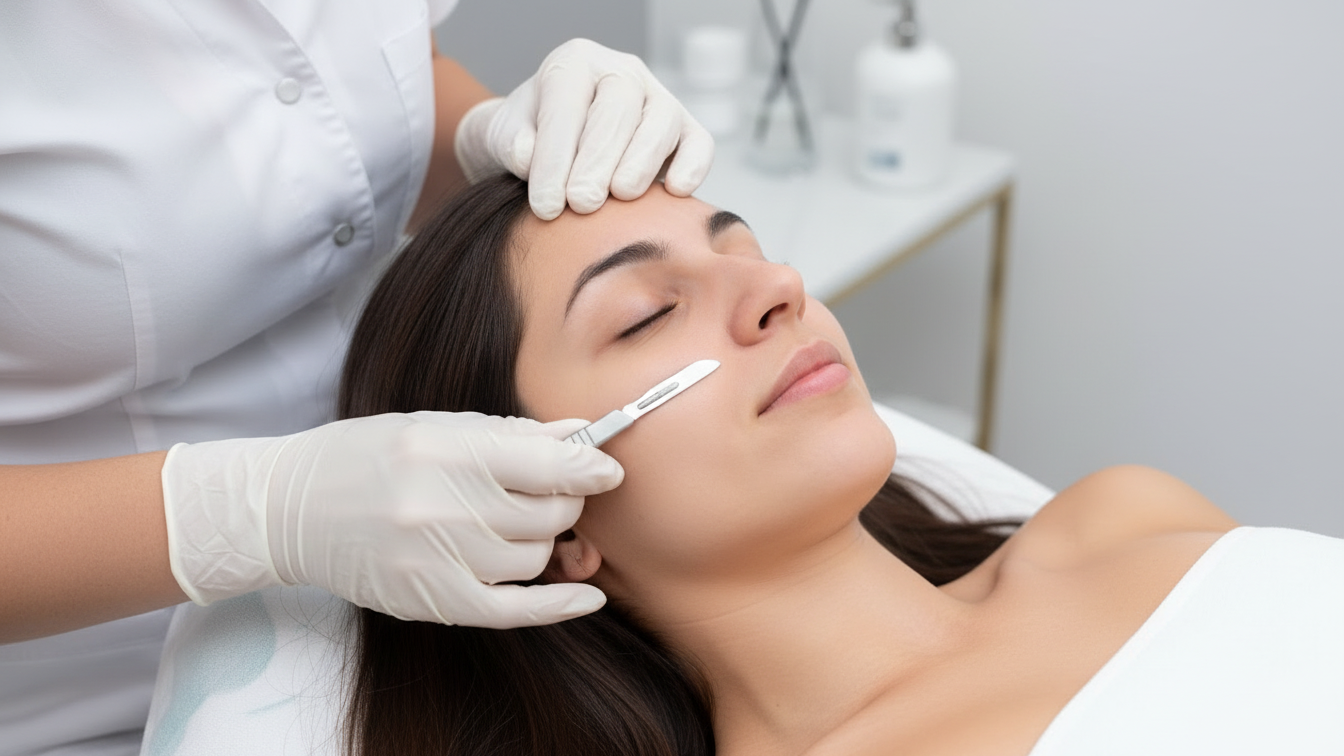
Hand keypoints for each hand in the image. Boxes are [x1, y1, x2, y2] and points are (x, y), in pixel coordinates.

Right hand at [161, 412, 622, 627]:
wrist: (290, 509)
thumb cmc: (367, 457)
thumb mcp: (435, 428)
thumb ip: (513, 434)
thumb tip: (583, 434)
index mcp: (447, 450)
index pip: (548, 463)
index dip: (589, 468)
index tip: (607, 470)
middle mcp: (444, 505)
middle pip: (549, 512)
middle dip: (562, 503)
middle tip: (548, 495)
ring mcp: (438, 557)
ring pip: (535, 557)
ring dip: (541, 541)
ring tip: (516, 525)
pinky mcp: (432, 600)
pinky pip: (515, 610)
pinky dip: (558, 605)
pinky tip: (589, 596)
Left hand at [454, 38, 714, 219]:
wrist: (551, 153)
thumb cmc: (528, 142)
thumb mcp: (504, 139)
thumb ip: (512, 144)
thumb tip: (529, 158)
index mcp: (574, 63)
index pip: (567, 102)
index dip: (556, 154)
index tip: (546, 205)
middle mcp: (620, 72)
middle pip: (619, 106)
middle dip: (599, 159)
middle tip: (582, 203)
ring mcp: (657, 99)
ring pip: (662, 120)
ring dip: (641, 161)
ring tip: (620, 196)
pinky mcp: (684, 131)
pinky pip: (698, 143)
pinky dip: (692, 166)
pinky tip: (673, 191)